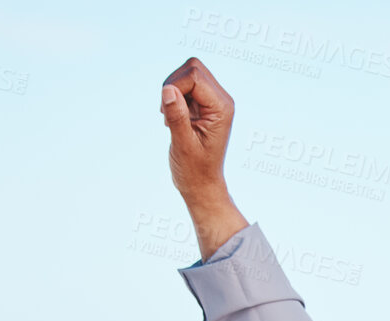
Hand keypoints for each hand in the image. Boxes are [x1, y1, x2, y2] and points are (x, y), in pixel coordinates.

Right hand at [161, 58, 247, 257]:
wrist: (201, 184)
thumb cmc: (195, 170)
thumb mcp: (183, 144)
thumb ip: (177, 116)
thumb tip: (168, 89)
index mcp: (222, 108)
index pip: (194, 76)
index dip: (175, 88)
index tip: (168, 114)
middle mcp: (221, 100)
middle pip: (192, 67)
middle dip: (174, 85)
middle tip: (169, 113)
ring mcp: (213, 101)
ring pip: (187, 73)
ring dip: (172, 91)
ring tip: (171, 118)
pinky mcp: (203, 104)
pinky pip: (184, 85)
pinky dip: (173, 97)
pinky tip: (174, 119)